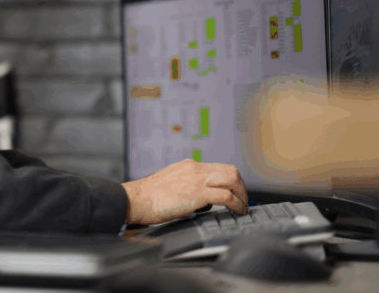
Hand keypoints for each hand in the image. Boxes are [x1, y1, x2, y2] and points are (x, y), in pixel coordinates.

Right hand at [121, 159, 246, 224]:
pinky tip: (237, 212)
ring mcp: (197, 180)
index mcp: (188, 166)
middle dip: (241, 187)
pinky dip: (237, 204)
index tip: (234, 193)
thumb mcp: (170, 184)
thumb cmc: (148, 197)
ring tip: (242, 208)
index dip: (231, 182)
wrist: (136, 198)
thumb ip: (187, 186)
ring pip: (232, 179)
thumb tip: (202, 199)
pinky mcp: (197, 193)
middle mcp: (194, 169)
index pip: (219, 168)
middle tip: (242, 201)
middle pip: (231, 171)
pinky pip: (227, 196)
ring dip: (242, 195)